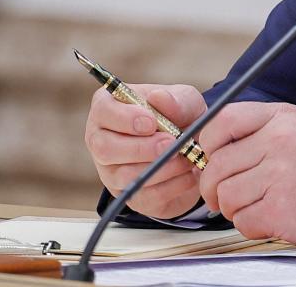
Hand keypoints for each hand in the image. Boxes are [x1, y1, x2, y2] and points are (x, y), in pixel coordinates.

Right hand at [84, 83, 206, 218]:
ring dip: (160, 167)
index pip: (103, 112)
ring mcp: (111, 172)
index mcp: (108, 109)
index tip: (151, 122)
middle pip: (105, 148)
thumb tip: (158, 97)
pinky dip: (170, 186)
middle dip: (141, 148)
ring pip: (124, 176)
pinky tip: (186, 174)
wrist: (193, 149)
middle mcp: (102, 140)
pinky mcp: (128, 196)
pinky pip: (143, 197)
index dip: (125, 119)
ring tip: (185, 157)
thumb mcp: (185, 101)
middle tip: (170, 142)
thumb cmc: (180, 117)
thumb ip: (175, 99)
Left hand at [198, 102, 295, 249]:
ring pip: (227, 196)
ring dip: (233, 208)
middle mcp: (280, 143)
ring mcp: (281, 178)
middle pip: (218, 165)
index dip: (207, 143)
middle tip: (221, 194)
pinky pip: (243, 221)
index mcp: (281, 118)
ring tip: (254, 205)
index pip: (223, 121)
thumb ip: (257, 130)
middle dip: (213, 186)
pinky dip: (250, 225)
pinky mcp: (283, 211)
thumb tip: (210, 148)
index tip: (210, 158)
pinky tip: (270, 218)